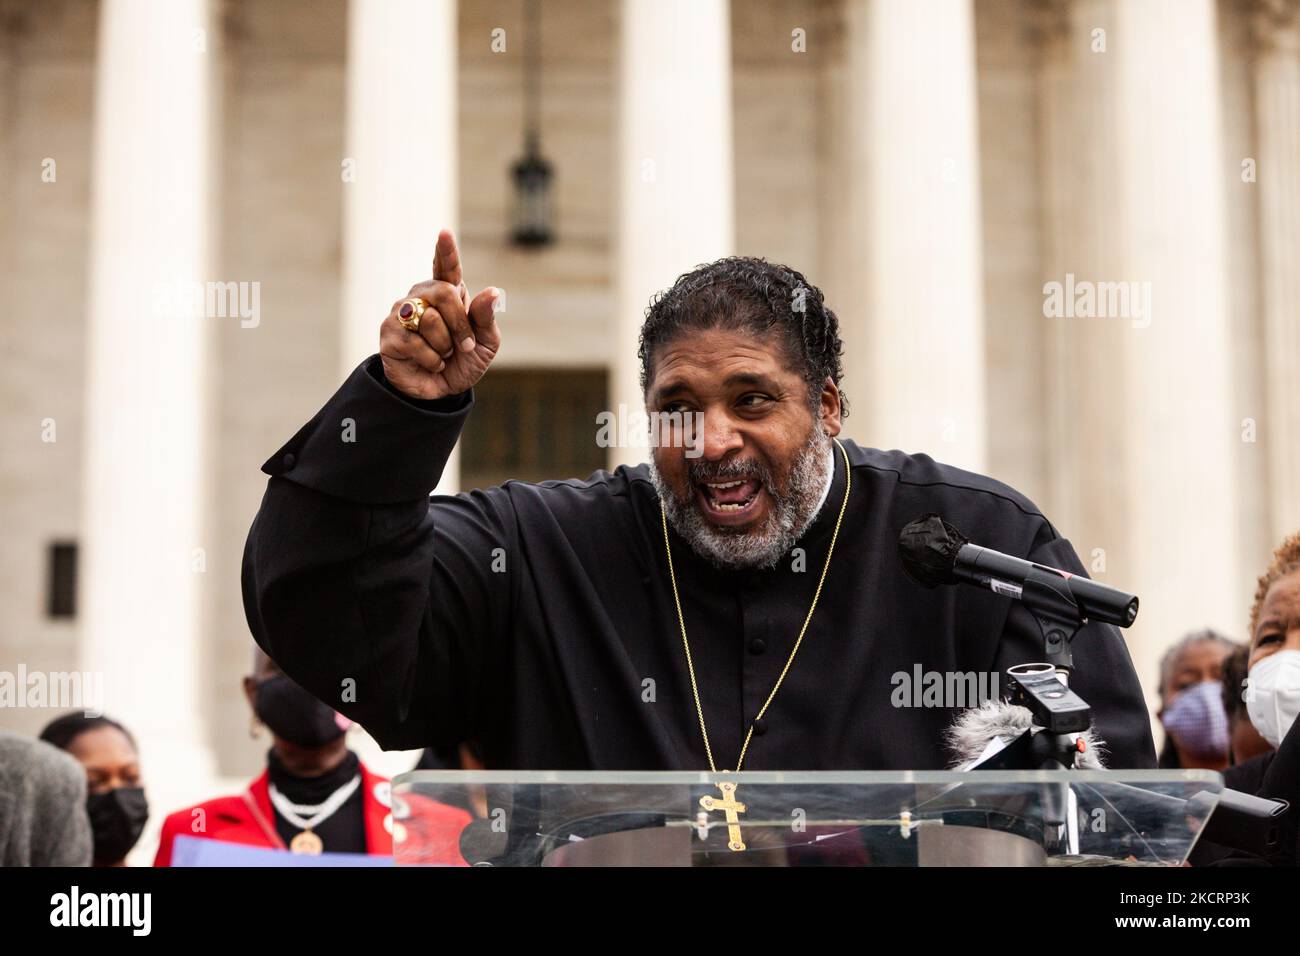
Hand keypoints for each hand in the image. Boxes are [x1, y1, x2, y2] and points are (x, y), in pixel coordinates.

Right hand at [379, 229, 500, 400]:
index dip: (446, 251)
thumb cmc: (462, 362)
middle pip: (444, 293)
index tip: (444, 233)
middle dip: (461, 325)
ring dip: (445, 346)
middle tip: (464, 346)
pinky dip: (432, 360)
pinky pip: (417, 343)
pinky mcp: (389, 334)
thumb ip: (485, 318)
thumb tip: (492, 292)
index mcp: (447, 293)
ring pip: (430, 320)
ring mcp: (402, 314)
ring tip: (443, 355)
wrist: (441, 392)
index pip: (446, 267)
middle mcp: (421, 296)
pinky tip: (430, 363)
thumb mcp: (485, 343)